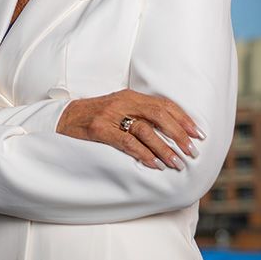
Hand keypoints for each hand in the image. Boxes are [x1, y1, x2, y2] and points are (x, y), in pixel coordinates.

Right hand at [56, 89, 203, 170]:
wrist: (62, 118)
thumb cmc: (94, 117)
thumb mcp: (118, 109)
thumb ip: (139, 115)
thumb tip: (169, 132)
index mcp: (130, 95)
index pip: (164, 104)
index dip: (183, 118)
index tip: (198, 133)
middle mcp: (123, 102)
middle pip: (159, 114)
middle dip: (179, 133)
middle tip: (192, 150)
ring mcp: (110, 115)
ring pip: (145, 130)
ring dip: (164, 148)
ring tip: (176, 162)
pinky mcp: (100, 129)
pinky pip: (127, 142)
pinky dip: (143, 154)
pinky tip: (154, 164)